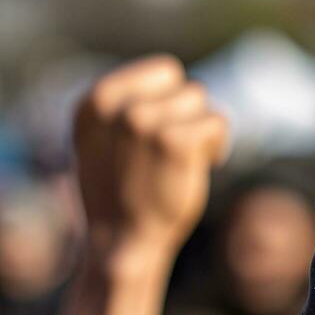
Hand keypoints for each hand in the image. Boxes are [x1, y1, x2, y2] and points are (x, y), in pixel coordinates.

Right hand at [73, 56, 228, 268]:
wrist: (123, 243)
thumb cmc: (120, 190)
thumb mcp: (104, 138)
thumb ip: (125, 103)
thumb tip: (169, 71)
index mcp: (95, 101)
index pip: (162, 71)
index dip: (172, 99)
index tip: (164, 129)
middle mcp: (117, 107)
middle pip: (183, 83)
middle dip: (187, 112)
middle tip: (178, 147)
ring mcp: (145, 122)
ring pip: (200, 99)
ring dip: (202, 128)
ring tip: (188, 158)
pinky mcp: (175, 142)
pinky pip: (217, 121)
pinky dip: (219, 144)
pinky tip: (206, 164)